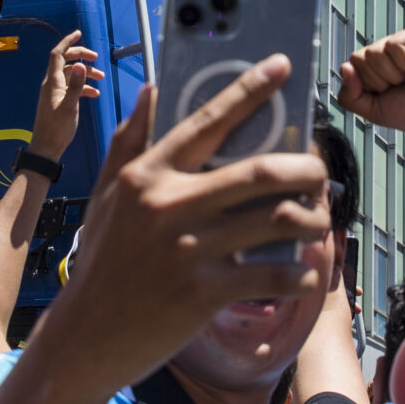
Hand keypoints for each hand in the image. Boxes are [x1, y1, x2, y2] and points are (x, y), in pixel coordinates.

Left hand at [30, 31, 102, 156]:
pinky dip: (83, 87)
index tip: (78, 33)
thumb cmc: (57, 129)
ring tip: (101, 78)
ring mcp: (55, 93)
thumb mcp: (70, 106)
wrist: (47, 148)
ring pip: (71, 75)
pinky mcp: (59, 101)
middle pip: (65, 61)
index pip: (57, 54)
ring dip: (85, 73)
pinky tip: (94, 94)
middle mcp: (52, 84)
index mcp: (52, 82)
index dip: (67, 42)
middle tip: (95, 58)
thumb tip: (79, 64)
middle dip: (80, 56)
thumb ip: (76, 85)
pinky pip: (72, 88)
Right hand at [34, 59, 329, 399]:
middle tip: (318, 171)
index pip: (206, 121)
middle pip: (261, 170)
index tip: (281, 67)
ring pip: (277, 220)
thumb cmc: (103, 261)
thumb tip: (151, 89)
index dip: (249, 90)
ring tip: (316, 219)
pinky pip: (274, 273)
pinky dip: (300, 272)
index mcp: (147, 175)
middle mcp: (169, 206)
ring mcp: (189, 249)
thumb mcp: (107, 195)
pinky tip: (304, 271)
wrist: (86, 335)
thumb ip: (130, 140)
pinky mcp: (205, 292)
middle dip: (305, 167)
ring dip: (312, 218)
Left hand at [336, 25, 404, 142]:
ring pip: (374, 52)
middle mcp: (385, 51)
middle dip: (380, 80)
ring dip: (394, 73)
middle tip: (404, 85)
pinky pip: (393, 45)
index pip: (351, 66)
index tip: (389, 94)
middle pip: (360, 58)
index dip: (368, 85)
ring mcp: (401, 41)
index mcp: (374, 67)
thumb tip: (344, 68)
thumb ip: (349, 96)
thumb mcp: (374, 111)